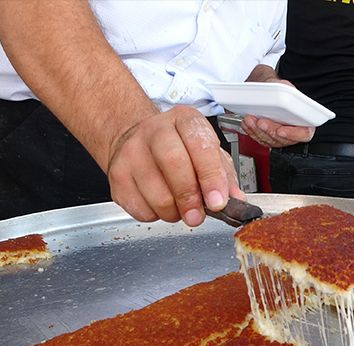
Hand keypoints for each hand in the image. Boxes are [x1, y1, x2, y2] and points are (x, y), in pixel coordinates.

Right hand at [106, 106, 244, 226]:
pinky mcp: (117, 175)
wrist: (136, 141)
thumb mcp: (208, 153)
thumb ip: (224, 176)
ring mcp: (132, 152)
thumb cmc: (178, 148)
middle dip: (190, 198)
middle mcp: (155, 131)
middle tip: (198, 216)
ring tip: (180, 208)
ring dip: (174, 212)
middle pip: (173, 165)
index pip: (199, 145)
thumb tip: (236, 200)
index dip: (211, 177)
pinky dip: (156, 215)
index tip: (218, 201)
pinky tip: (160, 204)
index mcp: (184, 121)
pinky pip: (140, 208)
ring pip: (156, 193)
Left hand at [238, 78, 314, 147]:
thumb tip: (282, 93)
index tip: (281, 130)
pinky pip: (260, 139)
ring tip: (250, 120)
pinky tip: (247, 124)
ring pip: (269, 140)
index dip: (293, 134)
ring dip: (257, 131)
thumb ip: (288, 91)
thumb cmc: (282, 90)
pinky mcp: (268, 138)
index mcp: (305, 122)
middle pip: (282, 138)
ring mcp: (280, 138)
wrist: (272, 92)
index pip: (304, 133)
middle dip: (269, 130)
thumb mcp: (287, 87)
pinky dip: (251, 131)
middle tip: (261, 122)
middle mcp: (293, 133)